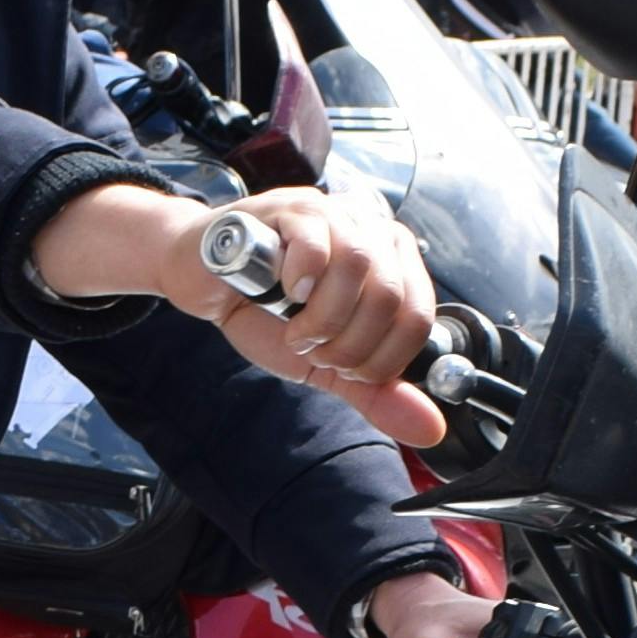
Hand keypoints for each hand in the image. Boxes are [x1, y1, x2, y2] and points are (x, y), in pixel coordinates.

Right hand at [31, 179, 447, 445]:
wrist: (205, 283)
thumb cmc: (265, 312)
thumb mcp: (327, 364)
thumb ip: (377, 393)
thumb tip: (430, 429)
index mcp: (394, 263)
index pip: (418, 318)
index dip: (379, 359)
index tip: (341, 365)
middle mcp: (372, 230)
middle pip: (391, 297)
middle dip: (348, 344)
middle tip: (313, 348)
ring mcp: (334, 213)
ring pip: (360, 266)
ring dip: (323, 317)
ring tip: (296, 327)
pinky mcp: (292, 207)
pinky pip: (317, 242)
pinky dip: (300, 282)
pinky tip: (283, 292)